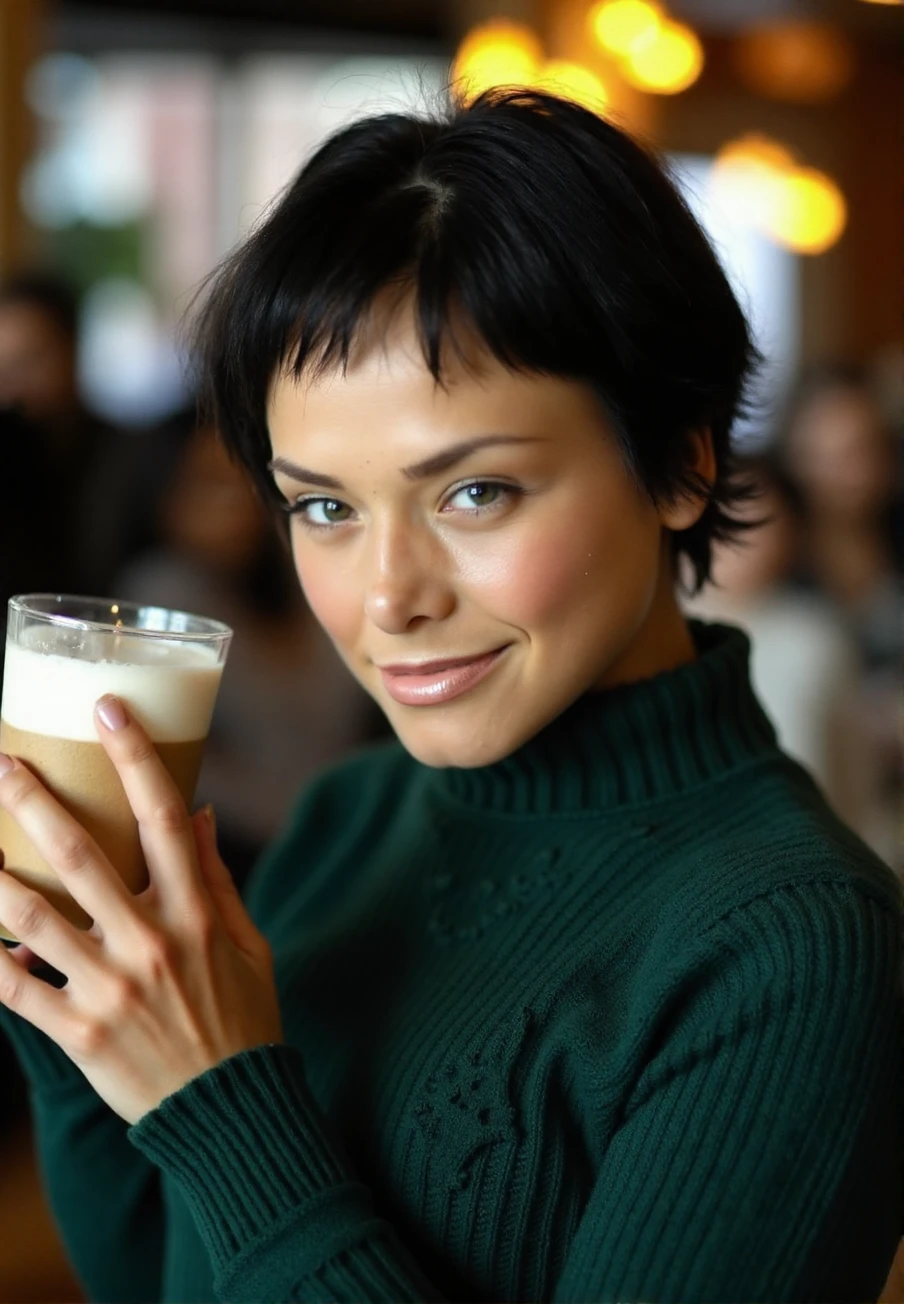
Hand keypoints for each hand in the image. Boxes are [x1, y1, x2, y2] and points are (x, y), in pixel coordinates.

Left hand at [0, 695, 283, 1123]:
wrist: (232, 1111)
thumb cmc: (244, 1018)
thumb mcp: (247, 943)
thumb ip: (216, 879)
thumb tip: (198, 815)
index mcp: (195, 914)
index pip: (163, 818)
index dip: (136, 758)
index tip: (107, 709)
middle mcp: (150, 943)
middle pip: (80, 858)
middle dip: (34, 804)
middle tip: (1, 764)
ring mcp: (110, 990)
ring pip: (32, 920)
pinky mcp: (78, 1035)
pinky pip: (16, 992)